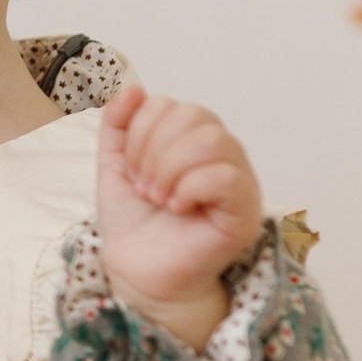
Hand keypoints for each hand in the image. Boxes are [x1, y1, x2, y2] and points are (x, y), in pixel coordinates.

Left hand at [95, 84, 265, 349]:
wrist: (138, 271)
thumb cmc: (135, 222)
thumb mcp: (115, 165)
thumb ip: (118, 124)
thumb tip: (133, 89)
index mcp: (193, 138)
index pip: (171, 105)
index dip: (140, 133)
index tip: (132, 170)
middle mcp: (223, 152)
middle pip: (194, 116)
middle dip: (153, 151)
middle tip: (145, 187)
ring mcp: (239, 180)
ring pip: (213, 140)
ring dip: (170, 169)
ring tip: (159, 198)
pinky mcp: (246, 211)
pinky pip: (226, 176)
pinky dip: (190, 188)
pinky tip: (177, 207)